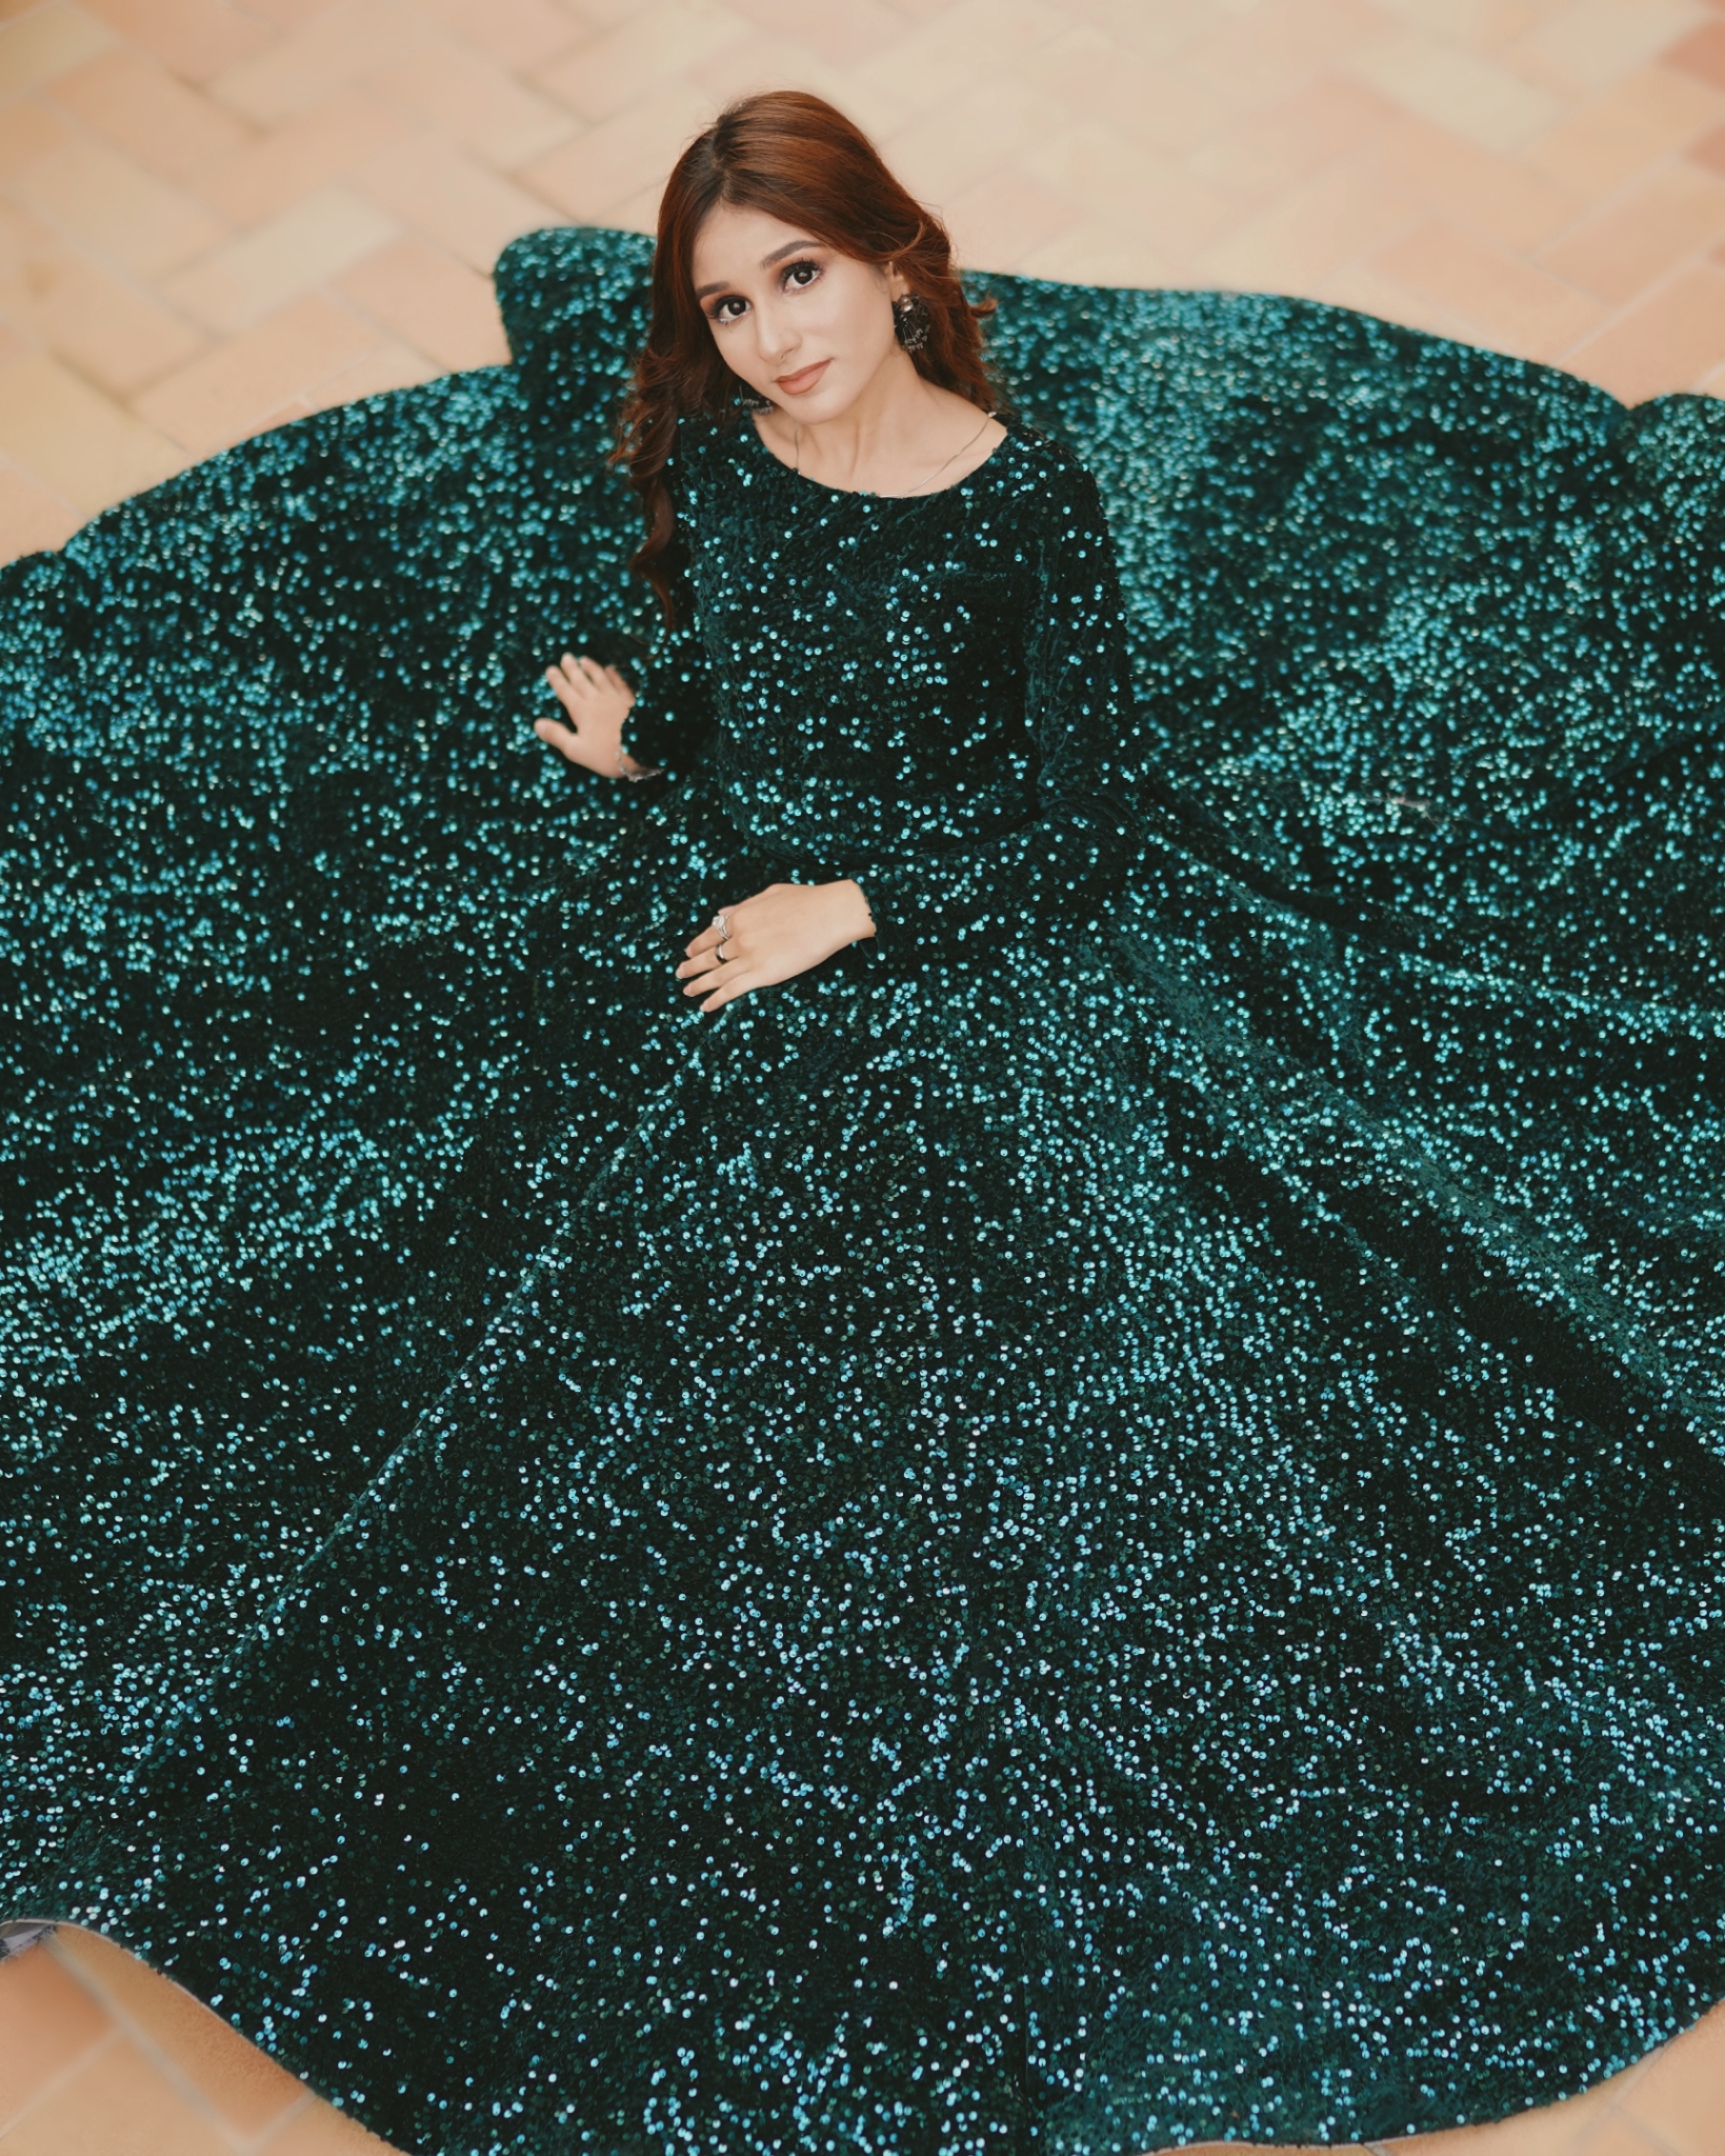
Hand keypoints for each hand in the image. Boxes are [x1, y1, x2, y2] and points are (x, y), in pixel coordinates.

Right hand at [533, 653, 652, 779]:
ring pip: (600, 679)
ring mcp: (616, 698)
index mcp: (581, 712)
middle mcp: (597, 700)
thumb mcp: (577, 750)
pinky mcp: (631, 701)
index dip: (557, 680)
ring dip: (592, 668)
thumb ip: (557, 736)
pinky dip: (614, 675)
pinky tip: (611, 669)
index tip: (551, 669)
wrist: (643, 749)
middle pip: (582, 681)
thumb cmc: (607, 754)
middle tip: (566, 657)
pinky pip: (620, 684)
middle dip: (572, 669)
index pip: (566, 692)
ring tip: (584, 659)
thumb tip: (537, 724)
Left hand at [678, 880, 875, 1012]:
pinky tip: (705, 1007)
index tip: (689, 951)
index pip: (711, 933)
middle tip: (680, 973)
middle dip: (691, 966)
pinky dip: (716, 1000)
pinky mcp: (763, 974)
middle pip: (709, 955)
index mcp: (740, 916)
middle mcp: (739, 937)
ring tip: (686, 991)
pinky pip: (732, 990)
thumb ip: (743, 906)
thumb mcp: (769, 895)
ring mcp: (749, 957)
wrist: (828, 914)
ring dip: (698, 985)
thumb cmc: (806, 901)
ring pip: (716, 975)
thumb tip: (723, 913)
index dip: (698, 944)